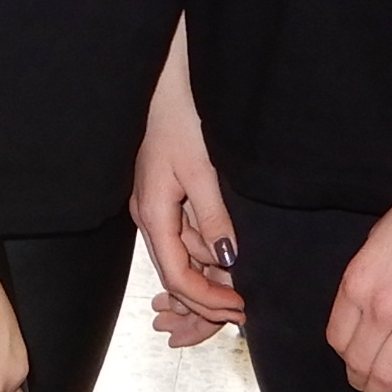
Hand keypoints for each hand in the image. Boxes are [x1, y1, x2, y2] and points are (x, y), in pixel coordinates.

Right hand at [132, 67, 244, 343]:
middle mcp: (148, 215)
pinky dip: (205, 249)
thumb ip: (213, 218)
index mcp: (153, 213)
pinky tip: (227, 254)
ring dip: (210, 273)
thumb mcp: (202, 170)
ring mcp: (154, 205)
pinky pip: (183, 233)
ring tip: (243, 284)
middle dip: (208, 295)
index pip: (177, 276)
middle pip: (176, 272)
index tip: (239, 310)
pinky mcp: (163, 194)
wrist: (163, 81)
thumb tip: (227, 260)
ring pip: (182, 254)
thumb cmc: (180, 116)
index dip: (207, 300)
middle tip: (244, 309)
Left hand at [328, 174, 391, 391]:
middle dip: (360, 381)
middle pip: (360, 361)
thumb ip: (366, 283)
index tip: (352, 362)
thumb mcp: (376, 244)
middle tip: (365, 390)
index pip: (338, 337)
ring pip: (389, 374)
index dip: (344, 356)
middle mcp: (381, 308)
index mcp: (357, 283)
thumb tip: (365, 317)